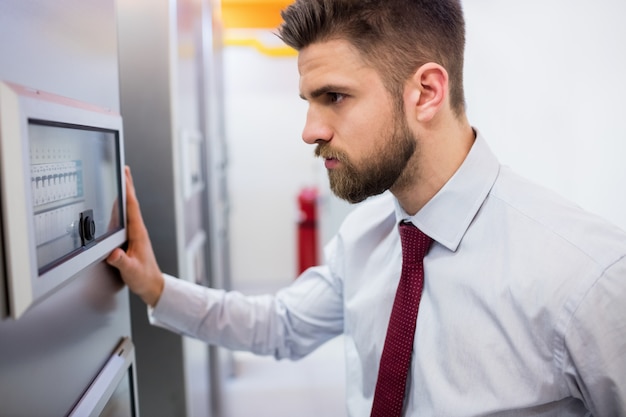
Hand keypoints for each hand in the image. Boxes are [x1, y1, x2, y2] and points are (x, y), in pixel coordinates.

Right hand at [107, 166, 163, 306]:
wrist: (152, 285)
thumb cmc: (144, 278)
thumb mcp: (130, 270)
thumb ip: (121, 261)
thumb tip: (113, 253)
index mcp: (138, 233)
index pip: (132, 207)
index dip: (128, 189)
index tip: (125, 174)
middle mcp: (138, 230)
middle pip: (132, 203)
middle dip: (128, 185)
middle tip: (124, 169)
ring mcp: (135, 234)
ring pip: (129, 210)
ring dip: (125, 194)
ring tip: (121, 180)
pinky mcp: (132, 239)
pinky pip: (125, 218)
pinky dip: (121, 207)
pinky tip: (117, 205)